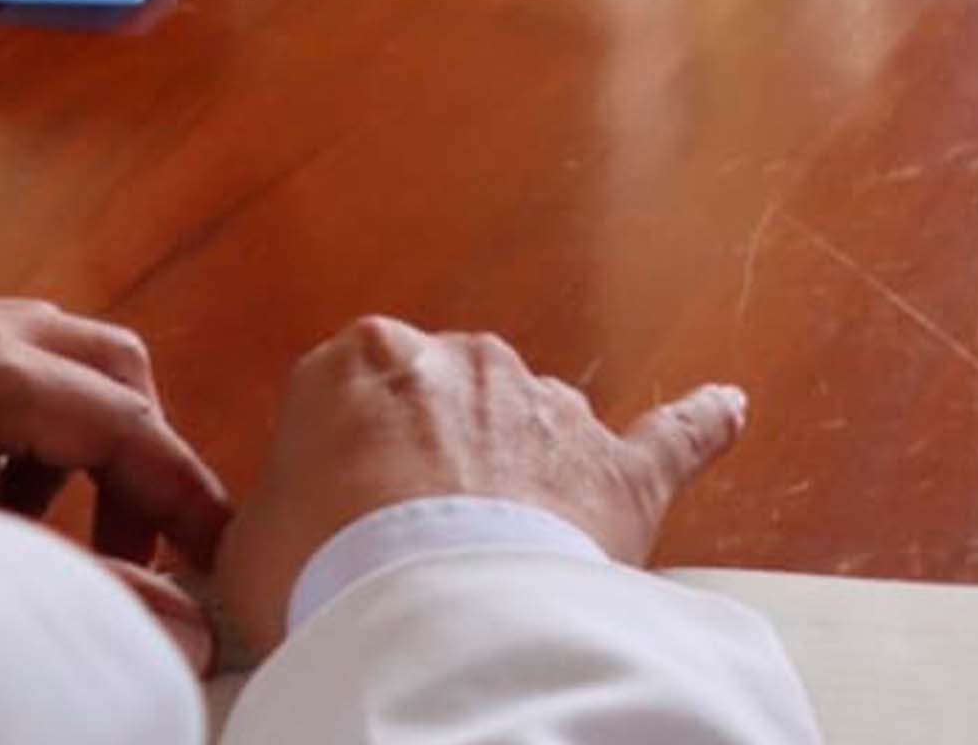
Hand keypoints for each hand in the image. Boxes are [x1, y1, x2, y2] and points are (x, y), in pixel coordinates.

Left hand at [0, 290, 231, 665]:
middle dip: (132, 456)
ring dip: (65, 445)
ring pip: (44, 360)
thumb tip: (189, 632)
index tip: (219, 550)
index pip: (126, 419)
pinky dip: (7, 432)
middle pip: (104, 364)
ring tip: (31, 535)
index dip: (182, 491)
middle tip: (132, 544)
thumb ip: (90, 598)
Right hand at [214, 320, 750, 657]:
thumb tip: (274, 544)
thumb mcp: (247, 549)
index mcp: (362, 360)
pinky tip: (729, 410)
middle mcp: (462, 359)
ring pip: (531, 435)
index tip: (334, 529)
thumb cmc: (324, 577)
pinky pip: (672, 434)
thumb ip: (272, 520)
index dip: (338, 475)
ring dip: (518, 485)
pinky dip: (701, 424)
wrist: (430, 618)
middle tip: (407, 554)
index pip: (343, 401)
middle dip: (429, 473)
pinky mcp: (618, 467)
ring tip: (489, 565)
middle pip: (442, 410)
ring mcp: (547, 407)